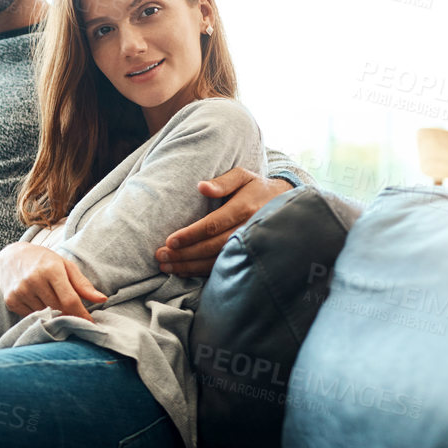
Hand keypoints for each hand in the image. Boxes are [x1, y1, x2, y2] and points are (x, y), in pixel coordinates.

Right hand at [0, 242, 106, 319]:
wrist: (10, 257)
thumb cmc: (43, 261)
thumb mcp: (65, 266)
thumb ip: (83, 284)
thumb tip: (101, 299)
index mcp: (51, 269)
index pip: (70, 300)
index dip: (82, 315)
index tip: (90, 323)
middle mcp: (34, 280)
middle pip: (58, 309)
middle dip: (67, 312)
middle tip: (69, 308)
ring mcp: (21, 291)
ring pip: (45, 314)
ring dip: (51, 311)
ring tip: (47, 297)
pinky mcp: (11, 300)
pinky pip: (31, 315)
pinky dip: (37, 312)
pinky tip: (35, 299)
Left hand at [156, 168, 292, 276]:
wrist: (286, 205)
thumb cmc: (256, 187)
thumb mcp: (243, 176)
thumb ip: (223, 181)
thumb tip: (201, 186)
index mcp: (244, 208)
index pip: (214, 225)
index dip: (191, 234)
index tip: (170, 241)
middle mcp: (248, 229)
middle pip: (212, 246)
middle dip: (185, 253)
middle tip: (161, 256)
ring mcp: (249, 245)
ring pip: (216, 260)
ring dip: (189, 266)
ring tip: (166, 266)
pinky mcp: (246, 255)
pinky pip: (222, 266)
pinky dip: (200, 271)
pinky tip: (182, 271)